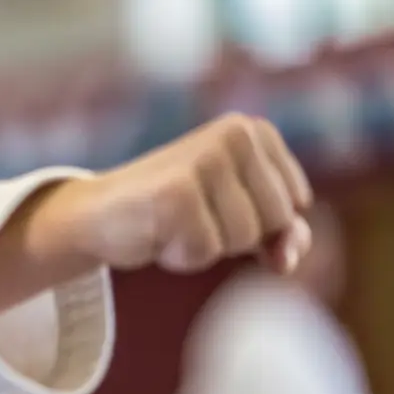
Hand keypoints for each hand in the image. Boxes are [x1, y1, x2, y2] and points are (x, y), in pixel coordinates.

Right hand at [0, 115, 313, 320]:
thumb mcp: (241, 218)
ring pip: (243, 238)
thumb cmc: (175, 213)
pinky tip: (156, 233)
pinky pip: (205, 251)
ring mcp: (205, 160)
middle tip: (190, 216)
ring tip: (172, 223)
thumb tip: (286, 263)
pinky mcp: (176, 193)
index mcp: (253, 130)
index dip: (259, 224)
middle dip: (235, 236)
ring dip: (206, 246)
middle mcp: (234, 134)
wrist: (98, 213)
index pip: (295, 204)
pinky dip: (180, 256)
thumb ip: (283, 235)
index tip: (215, 206)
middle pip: (276, 220)